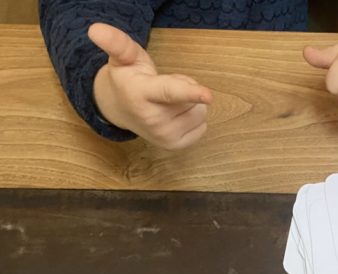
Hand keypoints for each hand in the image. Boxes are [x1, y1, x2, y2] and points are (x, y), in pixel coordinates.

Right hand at [89, 23, 211, 148]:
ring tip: (167, 101)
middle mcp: (153, 120)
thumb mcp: (123, 57)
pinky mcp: (176, 147)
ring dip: (190, 104)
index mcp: (141, 94)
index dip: (191, 91)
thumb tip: (94, 29)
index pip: (170, 92)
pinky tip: (173, 115)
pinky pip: (202, 127)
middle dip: (185, 87)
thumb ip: (116, 43)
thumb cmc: (128, 79)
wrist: (121, 111)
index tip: (208, 94)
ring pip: (200, 112)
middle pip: (192, 99)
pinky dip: (192, 118)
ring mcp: (164, 137)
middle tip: (163, 87)